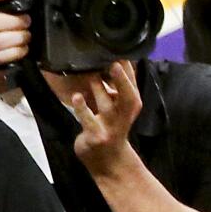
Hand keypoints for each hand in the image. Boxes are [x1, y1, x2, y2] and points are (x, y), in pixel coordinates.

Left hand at [72, 61, 140, 176]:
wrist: (108, 159)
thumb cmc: (112, 126)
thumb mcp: (119, 106)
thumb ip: (118, 86)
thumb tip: (115, 58)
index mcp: (132, 105)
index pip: (133, 84)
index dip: (127, 69)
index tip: (120, 52)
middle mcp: (125, 115)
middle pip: (128, 96)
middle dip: (122, 80)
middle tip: (114, 62)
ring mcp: (111, 127)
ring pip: (107, 106)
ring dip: (98, 90)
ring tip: (91, 75)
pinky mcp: (96, 136)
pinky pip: (88, 120)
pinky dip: (83, 109)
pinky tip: (77, 97)